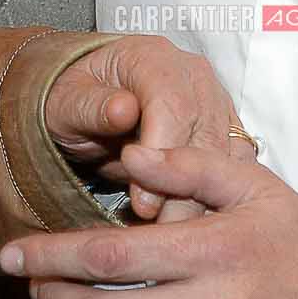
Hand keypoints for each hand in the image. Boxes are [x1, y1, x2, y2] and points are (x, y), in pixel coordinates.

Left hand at [43, 35, 254, 219]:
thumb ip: (90, 106)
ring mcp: (213, 102)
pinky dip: (217, 199)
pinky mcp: (223, 131)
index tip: (143, 204)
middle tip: (161, 235)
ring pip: (223, 156)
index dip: (161, 156)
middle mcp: (193, 76)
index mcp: (154, 59)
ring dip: (203, 201)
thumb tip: (123, 110)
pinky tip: (197, 228)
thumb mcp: (65, 103)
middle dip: (185, 190)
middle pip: (204, 134)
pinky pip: (232, 168)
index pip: (172, 105)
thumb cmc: (72, 100)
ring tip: (176, 239)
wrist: (86, 102)